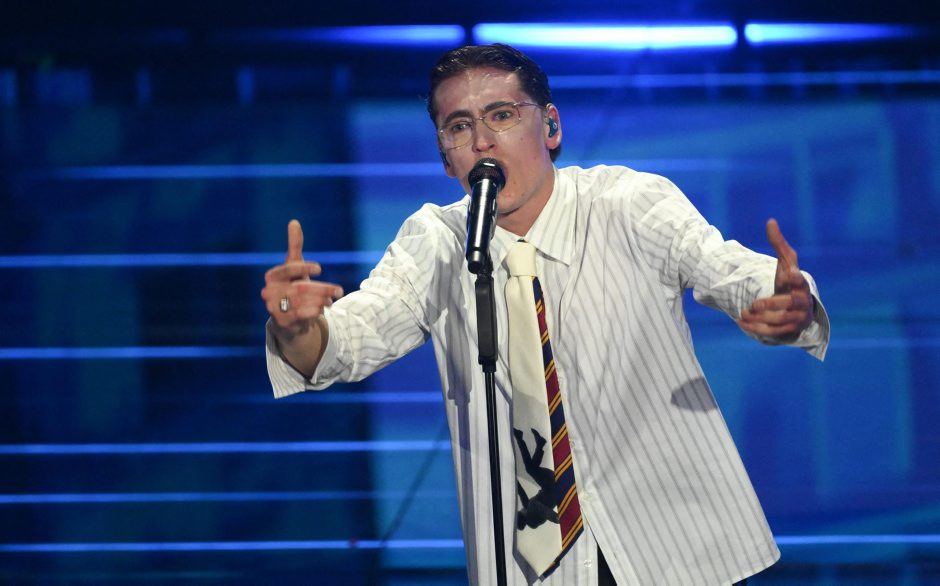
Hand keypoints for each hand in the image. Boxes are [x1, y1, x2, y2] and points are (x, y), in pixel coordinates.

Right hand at [261, 219, 343, 333]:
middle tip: (339, 290)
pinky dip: (315, 310)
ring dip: (321, 300)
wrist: (290, 319)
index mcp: (272, 277)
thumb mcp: (295, 267)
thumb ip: (294, 246)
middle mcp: (269, 292)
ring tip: (332, 300)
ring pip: (302, 302)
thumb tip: (294, 222)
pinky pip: (301, 315)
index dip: (304, 267)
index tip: (320, 268)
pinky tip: (323, 308)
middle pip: (300, 288)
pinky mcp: (282, 323)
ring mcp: (273, 309)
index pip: (288, 268)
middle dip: (322, 288)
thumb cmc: (293, 287)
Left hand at [737, 219, 813, 341]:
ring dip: (760, 318)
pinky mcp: (789, 330)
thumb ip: (778, 244)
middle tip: (753, 304)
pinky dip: (756, 328)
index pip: (800, 280)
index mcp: (800, 283)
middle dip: (770, 304)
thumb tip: (770, 221)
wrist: (796, 306)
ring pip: (780, 321)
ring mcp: (797, 317)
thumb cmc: (789, 281)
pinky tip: (741, 322)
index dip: (795, 277)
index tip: (789, 274)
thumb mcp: (785, 262)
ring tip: (743, 312)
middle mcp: (802, 301)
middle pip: (789, 305)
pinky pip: (773, 332)